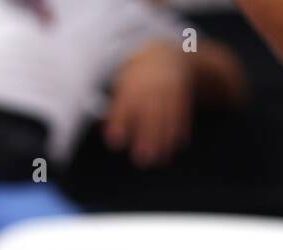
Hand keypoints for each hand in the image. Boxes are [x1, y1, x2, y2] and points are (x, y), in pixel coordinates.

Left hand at [105, 40, 193, 167]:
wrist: (167, 56)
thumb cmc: (139, 76)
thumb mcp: (124, 83)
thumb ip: (116, 105)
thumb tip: (101, 125)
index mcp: (130, 85)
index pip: (122, 106)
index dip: (118, 124)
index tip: (115, 143)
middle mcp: (149, 89)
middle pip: (147, 116)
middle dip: (145, 139)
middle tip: (141, 160)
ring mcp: (167, 93)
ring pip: (166, 119)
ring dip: (164, 141)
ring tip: (161, 160)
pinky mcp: (182, 97)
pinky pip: (182, 115)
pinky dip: (181, 130)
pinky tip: (178, 145)